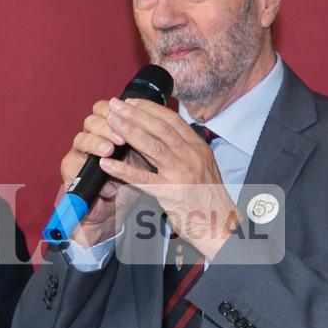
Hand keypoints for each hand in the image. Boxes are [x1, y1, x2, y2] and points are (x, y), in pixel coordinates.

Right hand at [59, 100, 148, 246]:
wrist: (107, 208)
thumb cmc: (126, 182)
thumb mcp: (141, 161)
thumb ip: (147, 144)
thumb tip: (163, 127)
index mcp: (107, 130)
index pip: (106, 109)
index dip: (118, 112)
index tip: (134, 117)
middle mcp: (90, 137)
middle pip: (91, 120)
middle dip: (107, 126)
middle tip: (121, 137)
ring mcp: (77, 153)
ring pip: (81, 139)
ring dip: (95, 142)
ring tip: (108, 150)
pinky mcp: (68, 169)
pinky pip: (73, 164)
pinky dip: (88, 168)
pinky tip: (102, 170)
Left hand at [100, 98, 239, 257]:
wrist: (220, 225)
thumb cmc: (209, 198)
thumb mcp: (202, 166)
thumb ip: (185, 150)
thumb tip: (165, 134)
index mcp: (198, 147)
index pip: (172, 120)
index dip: (149, 108)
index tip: (132, 102)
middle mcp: (191, 156)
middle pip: (159, 128)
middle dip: (134, 113)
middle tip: (115, 105)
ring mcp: (181, 173)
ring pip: (151, 146)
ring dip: (128, 131)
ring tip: (110, 122)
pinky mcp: (170, 193)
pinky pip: (142, 179)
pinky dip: (122, 170)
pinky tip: (106, 164)